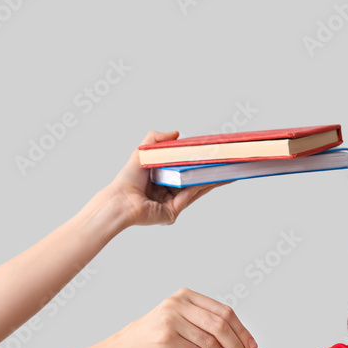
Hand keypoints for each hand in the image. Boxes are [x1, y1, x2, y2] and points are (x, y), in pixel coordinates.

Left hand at [94, 130, 226, 229]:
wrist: (120, 200)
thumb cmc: (127, 179)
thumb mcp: (142, 152)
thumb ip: (156, 139)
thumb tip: (177, 133)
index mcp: (161, 181)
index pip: (183, 171)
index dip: (196, 163)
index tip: (210, 156)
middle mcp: (167, 194)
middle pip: (193, 181)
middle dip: (210, 173)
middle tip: (226, 164)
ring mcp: (171, 205)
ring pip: (195, 189)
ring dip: (212, 180)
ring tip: (228, 171)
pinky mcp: (172, 213)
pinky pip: (190, 196)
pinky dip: (202, 186)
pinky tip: (214, 178)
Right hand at [107, 288, 256, 347]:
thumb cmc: (155, 336)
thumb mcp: (182, 321)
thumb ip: (208, 327)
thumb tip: (240, 343)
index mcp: (186, 296)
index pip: (224, 311)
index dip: (242, 330)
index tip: (251, 345)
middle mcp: (178, 304)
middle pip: (220, 325)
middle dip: (236, 346)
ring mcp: (170, 320)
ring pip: (210, 342)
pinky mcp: (165, 339)